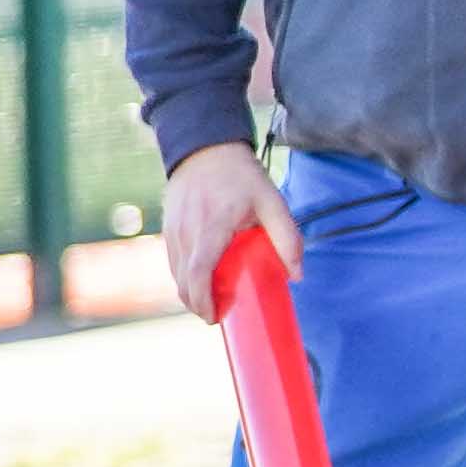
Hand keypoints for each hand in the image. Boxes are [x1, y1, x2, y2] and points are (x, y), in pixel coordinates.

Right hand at [164, 143, 295, 320]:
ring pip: (175, 273)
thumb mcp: (272, 202)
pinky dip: (183, 277)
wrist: (206, 149)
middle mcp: (185, 232)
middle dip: (197, 304)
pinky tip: (201, 281)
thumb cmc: (242, 177)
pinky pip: (172, 262)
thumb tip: (297, 275)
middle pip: (183, 281)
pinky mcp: (168, 229)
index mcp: (211, 227)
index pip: (198, 273)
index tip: (215, 317)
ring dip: (189, 292)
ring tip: (212, 301)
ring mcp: (172, 231)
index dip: (203, 301)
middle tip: (217, 315)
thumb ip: (287, 237)